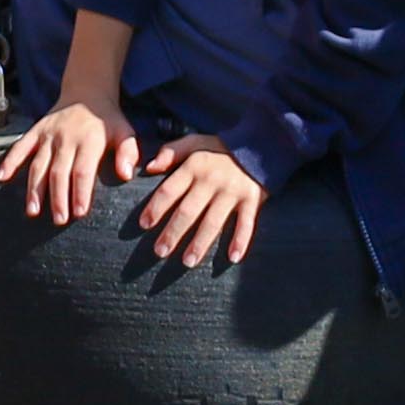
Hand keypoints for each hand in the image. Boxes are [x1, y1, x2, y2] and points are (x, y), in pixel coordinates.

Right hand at [0, 95, 141, 227]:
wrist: (87, 92)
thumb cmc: (108, 120)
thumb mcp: (125, 132)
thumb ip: (128, 152)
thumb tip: (126, 174)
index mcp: (89, 140)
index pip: (83, 170)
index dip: (80, 192)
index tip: (79, 212)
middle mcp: (66, 137)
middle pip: (59, 171)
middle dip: (57, 197)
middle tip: (58, 220)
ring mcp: (47, 134)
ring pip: (38, 164)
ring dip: (34, 189)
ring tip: (33, 211)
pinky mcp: (35, 131)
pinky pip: (20, 147)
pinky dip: (10, 162)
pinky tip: (1, 178)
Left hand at [133, 133, 268, 268]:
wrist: (260, 144)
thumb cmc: (220, 148)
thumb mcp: (194, 142)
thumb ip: (170, 152)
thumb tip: (149, 168)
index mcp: (194, 166)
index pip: (169, 190)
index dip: (155, 208)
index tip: (144, 225)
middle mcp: (211, 181)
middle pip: (188, 211)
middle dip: (173, 233)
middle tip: (160, 252)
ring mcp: (232, 192)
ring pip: (213, 221)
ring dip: (200, 243)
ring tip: (188, 262)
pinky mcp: (252, 199)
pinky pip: (246, 223)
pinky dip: (241, 240)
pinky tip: (233, 258)